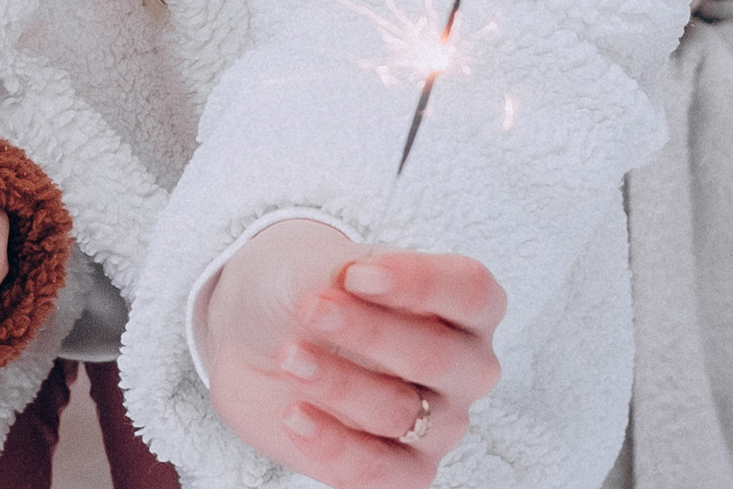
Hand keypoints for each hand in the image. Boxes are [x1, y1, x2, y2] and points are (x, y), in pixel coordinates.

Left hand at [196, 221, 503, 484]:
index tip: (355, 275)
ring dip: (338, 383)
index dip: (418, 283)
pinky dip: (333, 444)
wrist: (260, 336)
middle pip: (438, 357)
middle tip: (312, 310)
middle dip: (369, 332)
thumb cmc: (307, 289)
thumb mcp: (316, 264)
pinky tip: (296, 415)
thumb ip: (340, 274)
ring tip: (290, 358)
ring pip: (401, 413)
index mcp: (462, 305)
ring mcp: (438, 425)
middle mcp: (462, 368)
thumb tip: (348, 292)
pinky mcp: (402, 470)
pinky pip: (380, 472)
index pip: (472, 292)